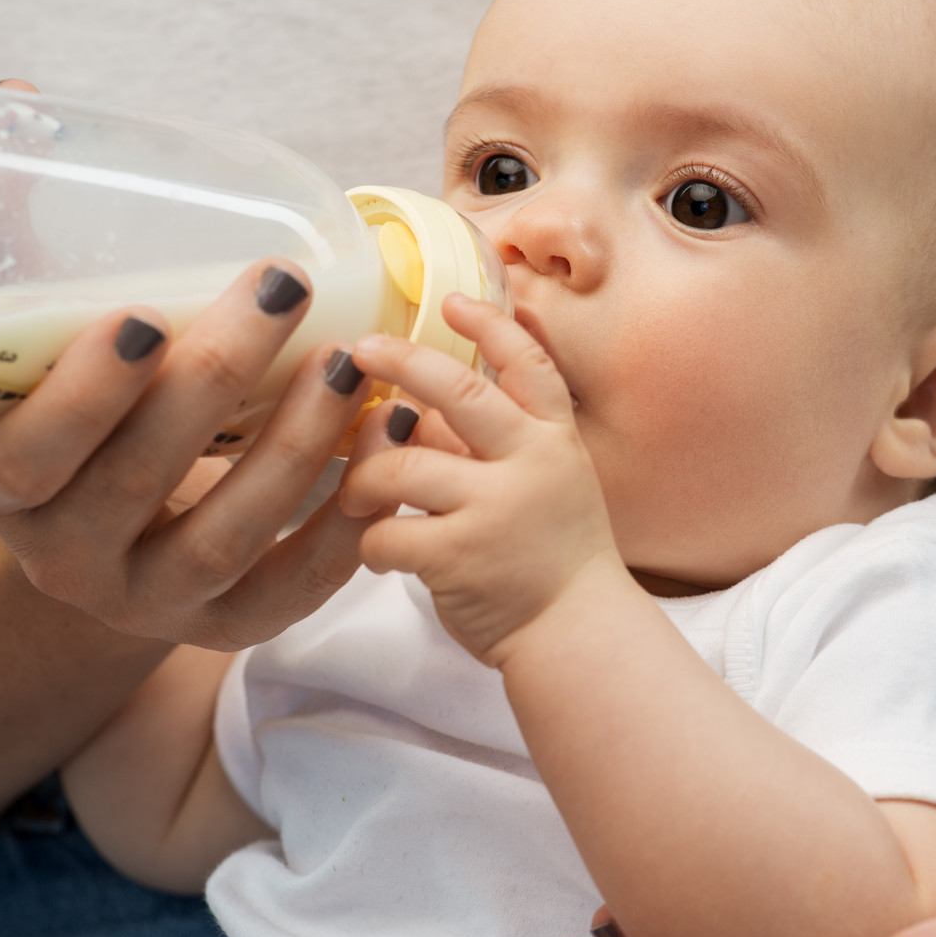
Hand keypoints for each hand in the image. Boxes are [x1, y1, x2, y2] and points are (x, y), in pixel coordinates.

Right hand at [0, 246, 387, 650]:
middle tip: (283, 288)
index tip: (143, 317)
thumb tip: (8, 116)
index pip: (29, 455)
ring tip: (348, 362)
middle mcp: (66, 560)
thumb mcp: (24, 326)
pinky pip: (295, 585)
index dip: (84, 394)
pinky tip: (387, 432)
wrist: (104, 518)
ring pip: (227, 536)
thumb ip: (6, 233)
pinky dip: (348, 514)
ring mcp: (151, 601)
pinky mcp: (230, 623)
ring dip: (296, 445)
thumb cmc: (72, 391)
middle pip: (139, 480)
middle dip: (216, 380)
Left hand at [339, 292, 623, 664]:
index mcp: (555, 440)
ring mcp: (497, 507)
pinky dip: (372, 544)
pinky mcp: (460, 555)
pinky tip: (381, 555)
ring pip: (403, 463)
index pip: (528, 363)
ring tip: (356, 495)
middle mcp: (531, 463)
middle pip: (456, 391)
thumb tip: (418, 410)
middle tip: (359, 347)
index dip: (490, 324)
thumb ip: (492, 446)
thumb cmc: (551, 561)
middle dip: (401, 361)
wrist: (579, 637)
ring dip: (364, 477)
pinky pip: (387, 533)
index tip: (450, 299)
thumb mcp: (545, 485)